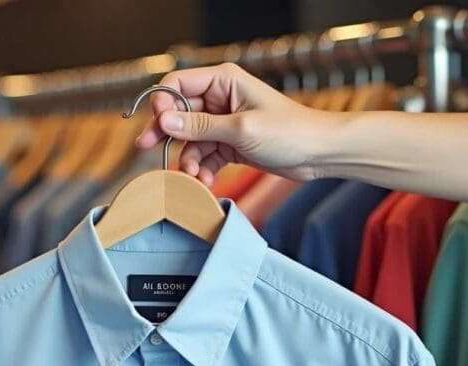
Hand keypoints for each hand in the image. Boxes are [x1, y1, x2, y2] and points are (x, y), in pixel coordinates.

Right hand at [136, 63, 334, 184]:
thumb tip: (165, 121)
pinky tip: (205, 182)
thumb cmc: (290, 132)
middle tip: (149, 151)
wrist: (318, 154)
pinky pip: (204, 155)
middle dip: (167, 134)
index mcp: (222, 81)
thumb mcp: (241, 129)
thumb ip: (201, 126)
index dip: (162, 104)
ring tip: (194, 176)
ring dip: (188, 159)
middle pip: (178, 114)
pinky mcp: (228, 143)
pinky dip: (202, 169)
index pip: (177, 84)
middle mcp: (219, 99)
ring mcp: (223, 122)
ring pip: (189, 139)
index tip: (158, 126)